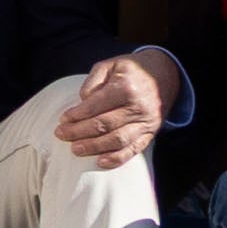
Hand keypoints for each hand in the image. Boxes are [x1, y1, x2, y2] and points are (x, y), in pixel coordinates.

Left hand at [53, 52, 172, 169]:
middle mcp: (138, 106)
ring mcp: (146, 122)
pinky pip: (134, 149)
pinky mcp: (151, 133)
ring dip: (94, 147)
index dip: (77, 115)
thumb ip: (93, 81)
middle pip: (104, 125)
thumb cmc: (131, 70)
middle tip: (61, 135)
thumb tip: (82, 101)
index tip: (62, 120)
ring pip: (118, 140)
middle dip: (79, 132)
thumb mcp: (110, 65)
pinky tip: (100, 162)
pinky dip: (117, 158)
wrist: (165, 74)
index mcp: (126, 87)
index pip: (96, 106)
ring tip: (76, 149)